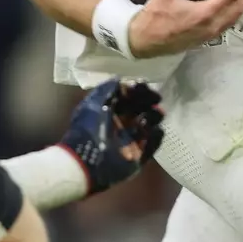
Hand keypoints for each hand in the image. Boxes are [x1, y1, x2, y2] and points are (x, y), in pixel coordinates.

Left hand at [59, 80, 165, 194]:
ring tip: (156, 113)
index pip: (127, 98)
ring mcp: (129, 142)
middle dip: (148, 102)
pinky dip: (156, 137)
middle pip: (140, 110)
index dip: (137, 91)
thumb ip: (108, 89)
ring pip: (148, 126)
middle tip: (156, 99)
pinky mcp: (137, 157)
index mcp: (109, 112)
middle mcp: (120, 126)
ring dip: (154, 117)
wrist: (85, 160)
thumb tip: (123, 81)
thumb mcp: (95, 102)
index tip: (144, 86)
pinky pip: (152, 146)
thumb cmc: (88, 128)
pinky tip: (156, 129)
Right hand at [127, 0, 242, 57]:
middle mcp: (212, 25)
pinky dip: (233, 13)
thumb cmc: (155, 17)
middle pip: (240, 7)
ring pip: (235, 18)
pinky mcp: (206, 39)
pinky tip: (229, 6)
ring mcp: (211, 35)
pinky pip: (228, 25)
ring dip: (242, 3)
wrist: (145, 41)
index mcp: (205, 13)